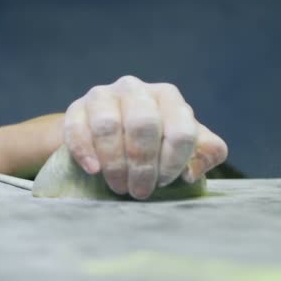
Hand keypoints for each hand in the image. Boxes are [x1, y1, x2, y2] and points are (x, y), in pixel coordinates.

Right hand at [64, 75, 227, 199]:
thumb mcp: (183, 147)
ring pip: (108, 126)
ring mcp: (103, 95)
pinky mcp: (76, 108)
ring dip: (115, 163)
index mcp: (167, 96)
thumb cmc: (151, 144)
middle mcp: (135, 89)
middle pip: (143, 124)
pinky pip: (77, 129)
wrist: (104, 135)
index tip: (165, 183)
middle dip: (143, 165)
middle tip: (140, 191)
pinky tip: (94, 171)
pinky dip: (85, 152)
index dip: (173, 162)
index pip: (180, 128)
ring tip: (119, 186)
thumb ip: (203, 154)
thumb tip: (192, 172)